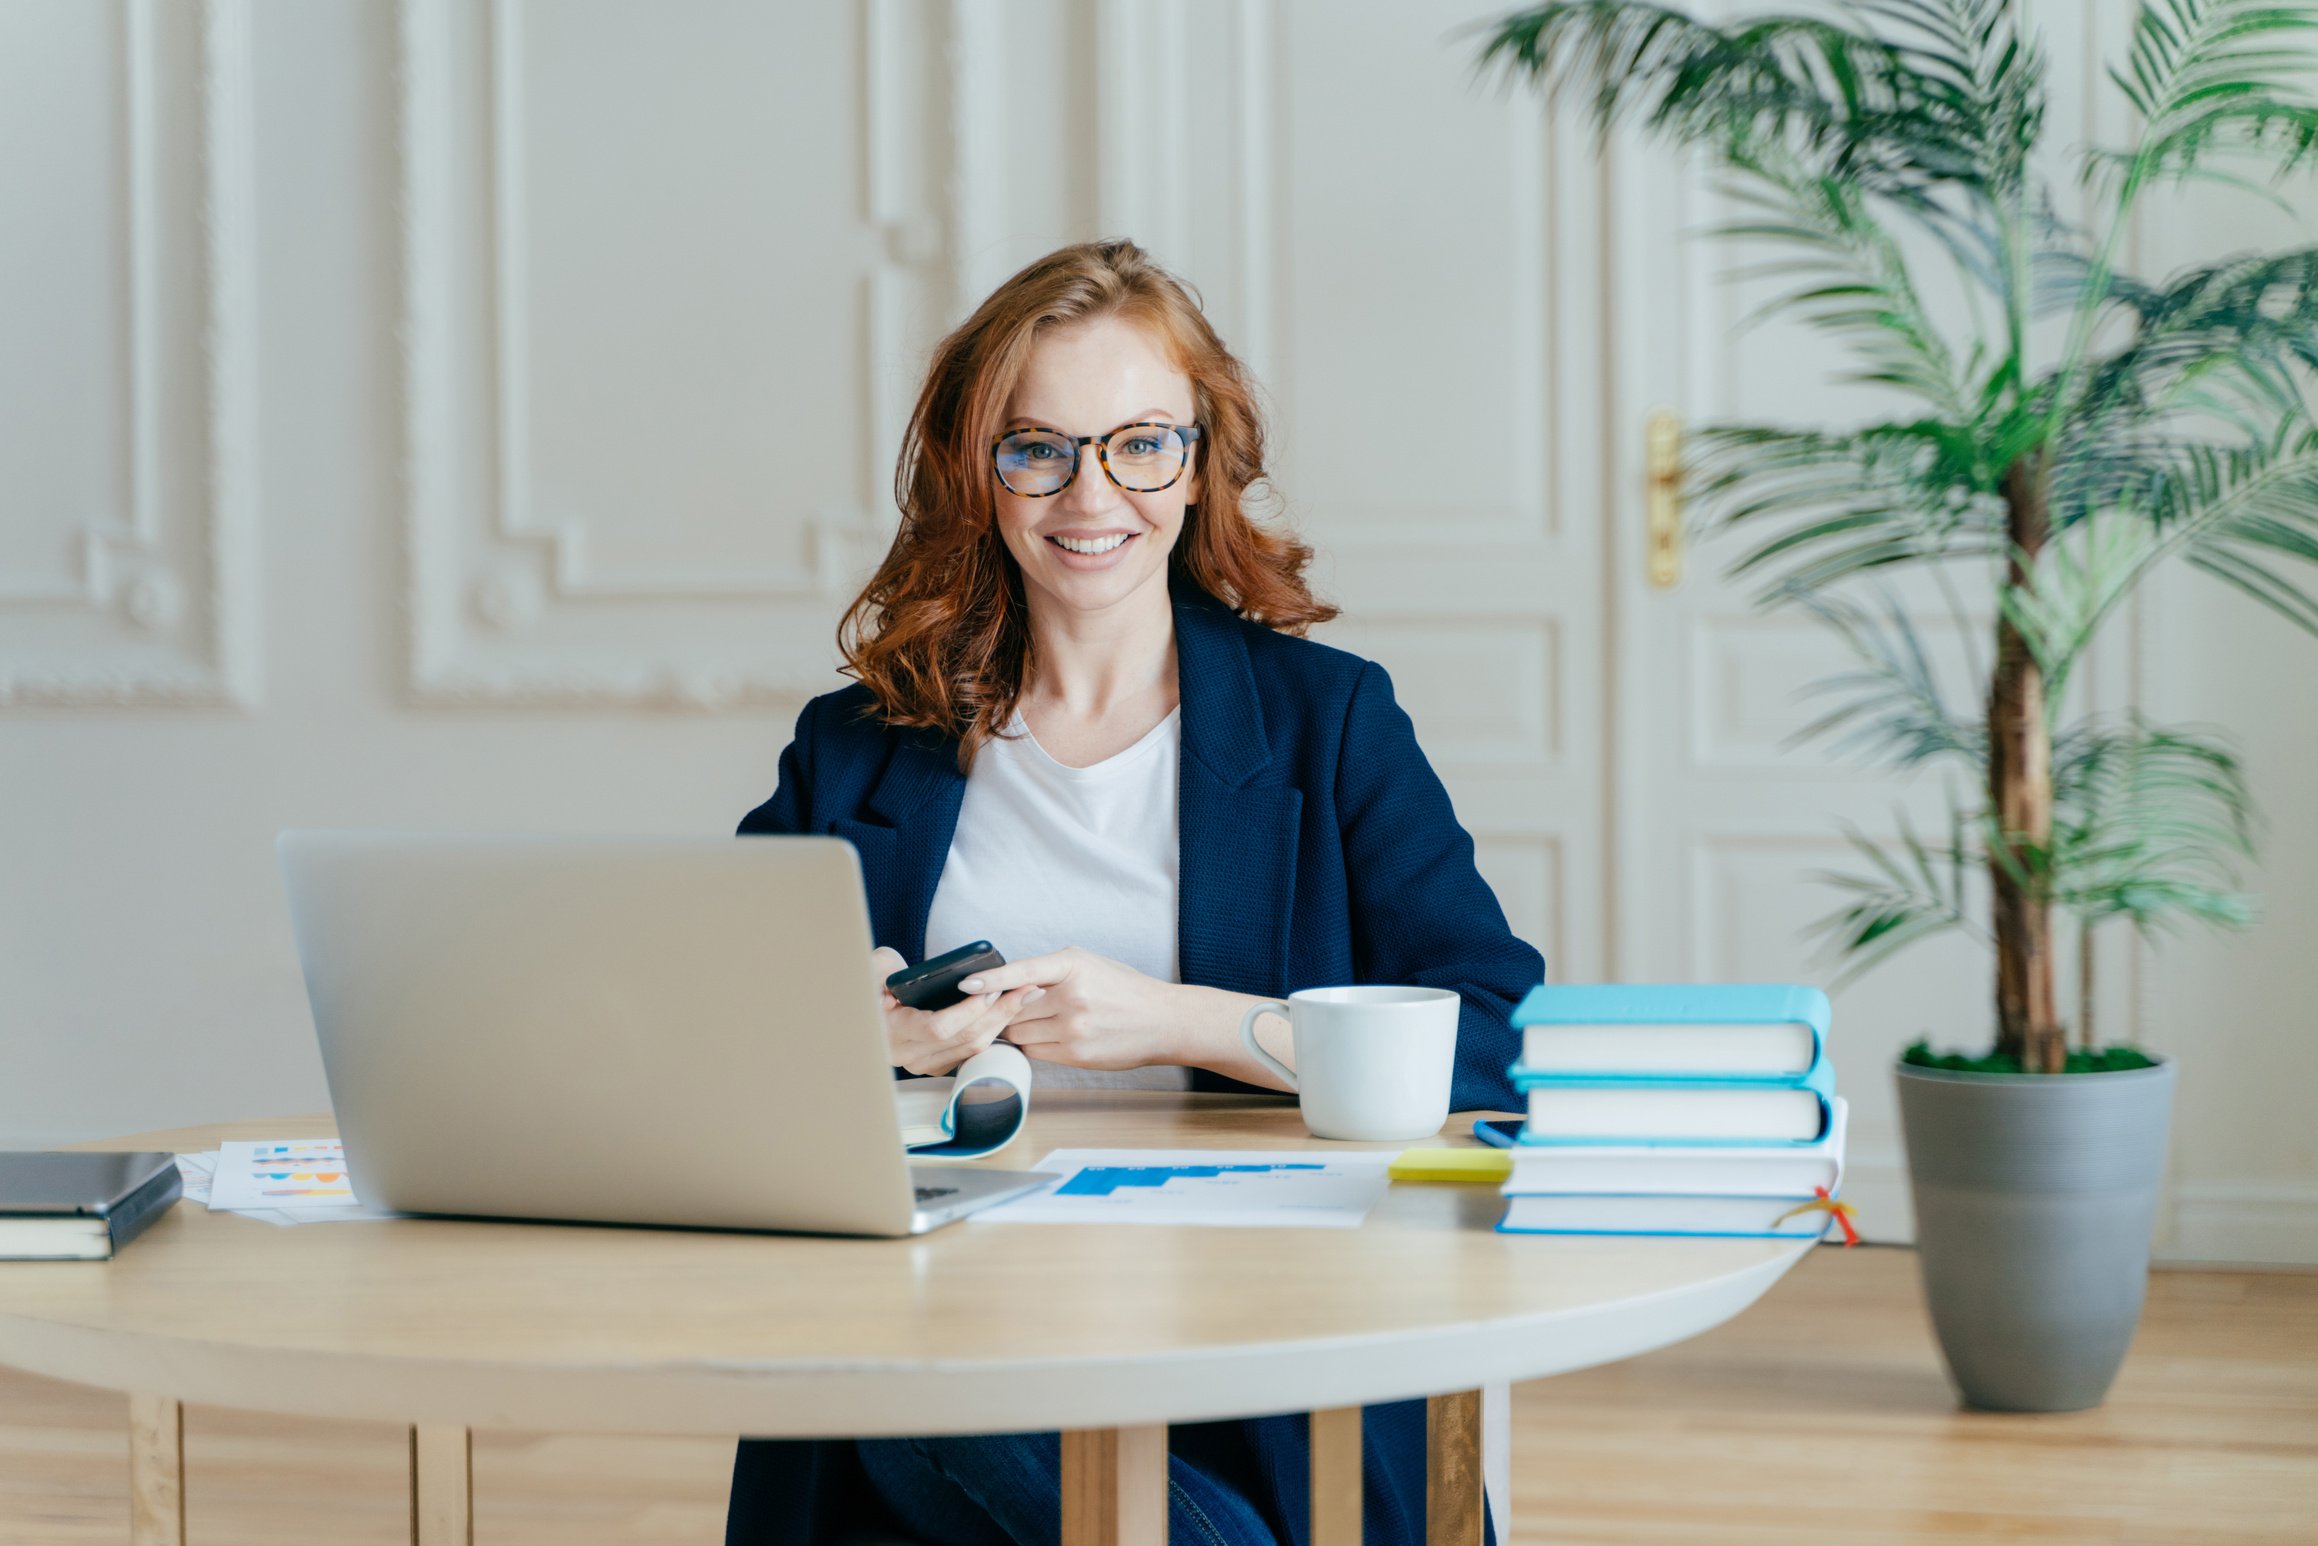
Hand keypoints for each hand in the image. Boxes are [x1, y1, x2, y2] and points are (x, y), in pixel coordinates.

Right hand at [870, 946, 1043, 1076]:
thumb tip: (897, 978)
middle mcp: (911, 1054)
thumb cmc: (871, 988)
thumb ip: (883, 967)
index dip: (967, 1011)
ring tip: (1027, 995)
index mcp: (894, 1032)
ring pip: (974, 1047)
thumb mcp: (872, 969)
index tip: (989, 990)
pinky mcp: (939, 1063)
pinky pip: (972, 1049)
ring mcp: (926, 1063)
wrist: (865, 1018)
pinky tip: (1010, 1009)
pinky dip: (993, 1029)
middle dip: (1000, 1013)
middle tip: (1027, 989)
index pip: (938, 1028)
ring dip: (1003, 1021)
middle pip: (966, 1038)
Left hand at [959, 947, 1184, 1071]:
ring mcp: (1074, 1028)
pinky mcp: (1075, 1054)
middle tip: (1012, 1006)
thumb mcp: (1089, 965)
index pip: (1022, 971)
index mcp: (1073, 965)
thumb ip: (1049, 972)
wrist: (1161, 1021)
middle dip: (1008, 1008)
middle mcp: (1072, 996)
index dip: (991, 979)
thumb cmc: (1122, 989)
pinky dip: (1034, 1044)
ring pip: (1019, 1032)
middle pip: (1013, 1008)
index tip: (966, 983)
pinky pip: (1034, 1052)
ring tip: (1042, 1019)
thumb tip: (1005, 986)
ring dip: (1020, 1028)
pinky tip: (1052, 1035)